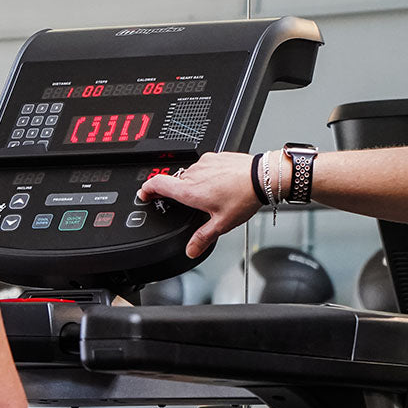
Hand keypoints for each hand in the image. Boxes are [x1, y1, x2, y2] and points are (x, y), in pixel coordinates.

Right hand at [137, 151, 260, 257]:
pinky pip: (204, 165)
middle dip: (177, 192)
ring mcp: (204, 163)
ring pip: (190, 174)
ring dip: (193, 183)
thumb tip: (191, 250)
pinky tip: (219, 183)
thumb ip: (203, 237)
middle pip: (175, 182)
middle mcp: (193, 174)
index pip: (157, 184)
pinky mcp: (215, 156)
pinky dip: (206, 174)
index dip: (147, 189)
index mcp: (190, 191)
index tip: (144, 193)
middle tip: (188, 203)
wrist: (263, 176)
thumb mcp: (222, 223)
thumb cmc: (243, 197)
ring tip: (210, 195)